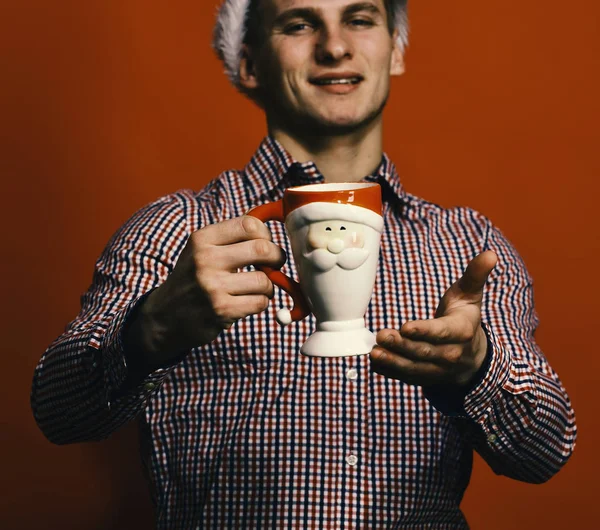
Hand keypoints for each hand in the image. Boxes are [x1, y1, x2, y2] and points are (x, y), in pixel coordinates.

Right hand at [125, 215, 285, 370]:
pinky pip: (260, 302)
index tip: (266, 242)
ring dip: (268, 285)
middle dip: (277, 257)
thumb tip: (269, 224)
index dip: (266, 233)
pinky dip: (261, 302)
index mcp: (202, 239)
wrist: (164, 316)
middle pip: (263, 249)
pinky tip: (249, 301)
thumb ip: (230, 237)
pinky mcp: (222, 310)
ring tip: (259, 287)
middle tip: (276, 263)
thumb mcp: (201, 249)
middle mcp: (206, 259)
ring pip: (264, 280)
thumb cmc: (193, 278)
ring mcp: (213, 286)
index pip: (249, 224)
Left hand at [370, 250, 497, 387]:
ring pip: (414, 367)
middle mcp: (452, 354)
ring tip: (375, 352)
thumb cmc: (464, 318)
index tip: (405, 327)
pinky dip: (391, 371)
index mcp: (462, 331)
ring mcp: (438, 370)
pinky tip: (376, 363)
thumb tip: (490, 254)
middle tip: (381, 335)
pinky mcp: (426, 378)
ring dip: (393, 361)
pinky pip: (407, 377)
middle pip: (424, 351)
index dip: (424, 331)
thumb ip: (475, 275)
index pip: (442, 331)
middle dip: (401, 345)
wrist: (472, 356)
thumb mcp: (470, 295)